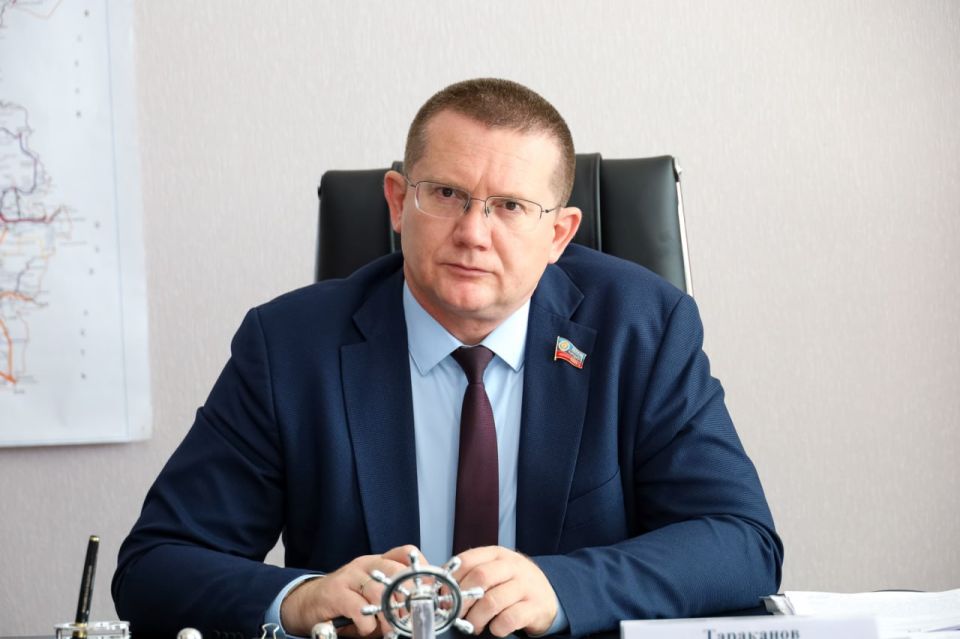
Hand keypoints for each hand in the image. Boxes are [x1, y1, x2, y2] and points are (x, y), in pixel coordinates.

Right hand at [280, 545, 423, 637]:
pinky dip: (367, 623)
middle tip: (413, 615)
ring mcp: (349, 576)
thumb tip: (418, 612)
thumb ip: (393, 599)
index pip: (405, 553)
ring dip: (389, 615)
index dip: (422, 568)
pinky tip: (365, 628)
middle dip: (410, 595)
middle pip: (396, 571)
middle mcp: (365, 564)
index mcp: (378, 561)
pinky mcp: (335, 593)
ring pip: (379, 591)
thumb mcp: (372, 596)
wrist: (306, 603)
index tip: (433, 589)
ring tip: (390, 629)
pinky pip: (359, 608)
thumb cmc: (345, 601)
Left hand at [454, 546, 557, 636]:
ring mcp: (526, 585)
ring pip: (492, 601)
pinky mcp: (535, 606)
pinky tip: (495, 628)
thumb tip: (441, 589)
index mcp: (497, 554)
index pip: (468, 560)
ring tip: (473, 626)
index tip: (445, 596)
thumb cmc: (513, 584)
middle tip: (456, 615)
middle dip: (462, 600)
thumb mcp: (495, 571)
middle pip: (480, 577)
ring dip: (476, 618)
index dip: (452, 579)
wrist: (547, 596)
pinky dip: (497, 627)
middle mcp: (513, 566)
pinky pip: (510, 618)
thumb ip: (472, 575)